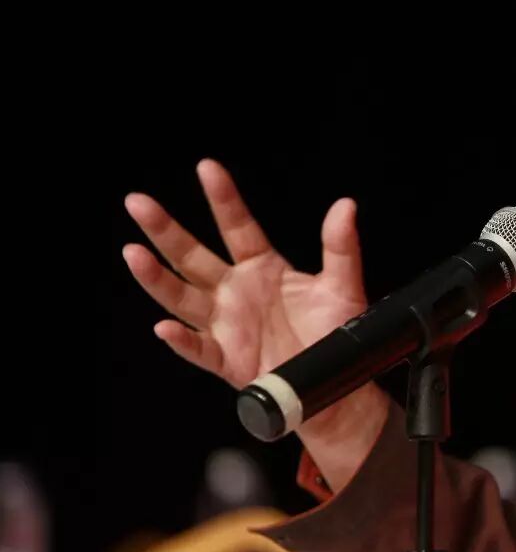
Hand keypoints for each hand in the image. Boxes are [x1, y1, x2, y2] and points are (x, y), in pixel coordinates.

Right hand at [122, 159, 388, 487]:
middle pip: (192, 256)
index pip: (237, 227)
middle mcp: (236, 292)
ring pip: (182, 298)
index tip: (207, 167)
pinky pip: (199, 349)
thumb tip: (345, 206)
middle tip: (137, 202)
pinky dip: (181, 341)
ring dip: (157, 278)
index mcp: (262, 268)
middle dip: (165, 230)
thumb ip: (340, 247)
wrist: (337, 384)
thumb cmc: (336, 334)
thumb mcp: (342, 286)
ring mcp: (227, 325)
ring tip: (133, 253)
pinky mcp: (227, 360)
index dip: (223, 198)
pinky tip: (164, 328)